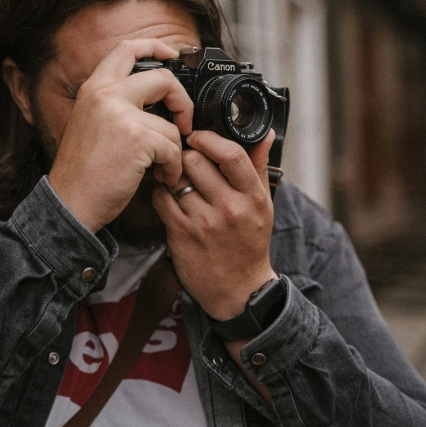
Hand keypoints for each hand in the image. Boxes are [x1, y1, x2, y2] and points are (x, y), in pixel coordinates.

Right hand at [48, 39, 192, 232]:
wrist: (70, 202)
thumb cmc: (84, 172)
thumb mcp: (92, 123)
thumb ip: (117, 104)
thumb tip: (156, 100)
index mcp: (94, 88)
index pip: (127, 49)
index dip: (155, 46)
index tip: (173, 54)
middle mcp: (105, 94)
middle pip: (163, 78)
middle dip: (183, 102)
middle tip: (184, 124)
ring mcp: (121, 114)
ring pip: (171, 124)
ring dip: (175, 150)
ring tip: (163, 167)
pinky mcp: (137, 138)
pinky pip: (173, 148)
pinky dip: (173, 167)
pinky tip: (162, 177)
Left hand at [152, 129, 276, 319]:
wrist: (238, 291)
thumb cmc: (249, 243)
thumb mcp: (263, 205)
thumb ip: (258, 168)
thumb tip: (264, 135)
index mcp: (253, 197)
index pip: (231, 154)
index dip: (209, 138)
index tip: (199, 137)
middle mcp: (230, 208)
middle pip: (195, 161)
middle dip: (187, 157)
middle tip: (186, 162)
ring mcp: (204, 222)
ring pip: (175, 178)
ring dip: (173, 176)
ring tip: (178, 181)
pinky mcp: (181, 235)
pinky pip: (161, 199)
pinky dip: (161, 194)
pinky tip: (170, 199)